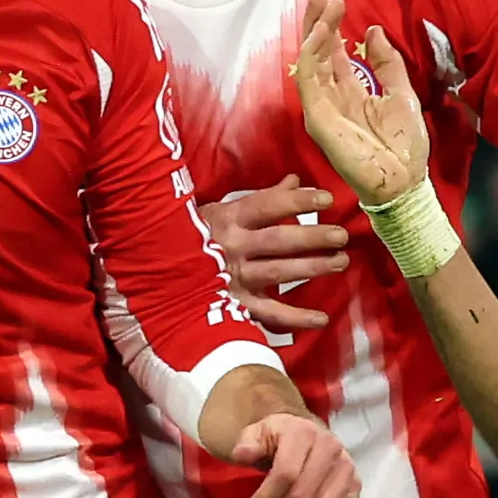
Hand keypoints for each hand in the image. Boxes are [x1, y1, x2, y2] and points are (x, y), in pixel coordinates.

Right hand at [199, 179, 351, 329]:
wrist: (156, 272)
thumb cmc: (191, 237)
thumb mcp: (219, 211)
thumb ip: (261, 198)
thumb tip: (294, 179)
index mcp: (226, 219)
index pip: (267, 205)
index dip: (298, 200)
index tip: (326, 198)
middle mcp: (232, 247)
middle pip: (279, 240)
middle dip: (313, 237)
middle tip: (341, 236)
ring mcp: (234, 278)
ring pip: (280, 273)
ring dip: (313, 268)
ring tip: (341, 262)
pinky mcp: (233, 306)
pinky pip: (269, 313)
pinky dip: (296, 318)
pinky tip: (322, 319)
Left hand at [231, 409, 359, 497]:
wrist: (301, 432)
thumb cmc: (276, 437)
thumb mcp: (256, 433)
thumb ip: (248, 443)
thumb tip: (244, 455)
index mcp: (305, 432)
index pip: (286, 475)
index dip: (266, 497)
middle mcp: (332, 449)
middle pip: (302, 497)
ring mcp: (347, 470)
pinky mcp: (354, 489)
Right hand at [291, 0, 432, 207]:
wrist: (405, 182)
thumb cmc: (405, 147)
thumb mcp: (402, 93)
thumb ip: (387, 63)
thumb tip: (373, 30)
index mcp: (352, 94)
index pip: (334, 55)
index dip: (333, 28)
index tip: (338, 1)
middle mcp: (333, 99)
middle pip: (317, 53)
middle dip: (317, 22)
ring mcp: (323, 108)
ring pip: (309, 61)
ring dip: (316, 31)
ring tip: (325, 4)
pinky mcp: (318, 118)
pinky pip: (308, 81)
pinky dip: (311, 54)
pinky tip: (320, 33)